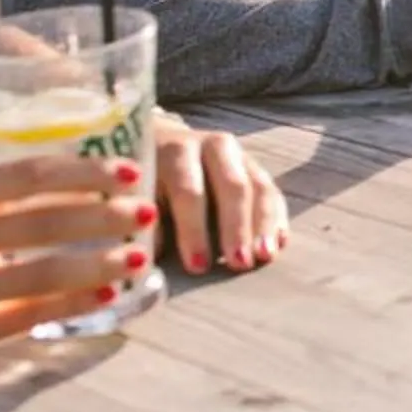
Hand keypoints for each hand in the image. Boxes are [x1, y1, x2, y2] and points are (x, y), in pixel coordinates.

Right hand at [0, 154, 155, 378]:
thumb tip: (78, 186)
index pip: (26, 175)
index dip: (85, 173)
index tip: (128, 172)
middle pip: (41, 222)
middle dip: (104, 217)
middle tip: (144, 213)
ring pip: (41, 272)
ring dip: (100, 264)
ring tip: (137, 256)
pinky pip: (27, 317)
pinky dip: (74, 304)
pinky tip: (106, 297)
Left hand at [152, 110, 286, 274]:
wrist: (159, 145)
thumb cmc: (140, 182)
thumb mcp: (132, 194)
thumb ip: (138, 220)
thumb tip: (146, 254)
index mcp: (173, 150)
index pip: (188, 189)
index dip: (193, 229)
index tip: (197, 266)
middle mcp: (211, 145)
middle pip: (232, 186)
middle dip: (236, 227)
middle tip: (239, 263)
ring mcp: (239, 155)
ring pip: (259, 188)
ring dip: (263, 225)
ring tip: (265, 257)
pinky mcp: (256, 168)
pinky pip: (273, 193)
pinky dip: (277, 219)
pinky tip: (279, 244)